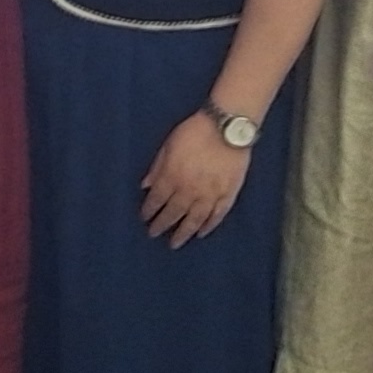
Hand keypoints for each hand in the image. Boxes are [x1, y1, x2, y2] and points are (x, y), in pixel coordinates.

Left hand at [139, 112, 252, 246]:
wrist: (226, 129)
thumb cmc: (194, 132)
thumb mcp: (168, 145)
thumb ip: (157, 167)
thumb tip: (145, 186)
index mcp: (172, 177)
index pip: (157, 200)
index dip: (149, 210)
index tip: (144, 218)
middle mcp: (189, 191)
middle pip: (173, 213)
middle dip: (162, 225)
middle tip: (154, 234)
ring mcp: (210, 195)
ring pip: (194, 220)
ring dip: (183, 233)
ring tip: (175, 243)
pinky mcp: (228, 195)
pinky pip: (217, 216)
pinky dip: (209, 226)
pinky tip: (202, 233)